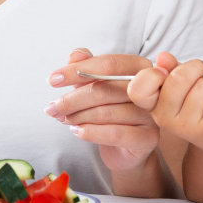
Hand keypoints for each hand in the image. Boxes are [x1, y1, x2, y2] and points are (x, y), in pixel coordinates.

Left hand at [48, 48, 160, 171]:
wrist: (125, 147)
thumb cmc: (111, 109)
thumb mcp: (96, 85)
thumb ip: (86, 68)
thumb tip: (75, 54)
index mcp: (140, 67)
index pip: (108, 64)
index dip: (78, 70)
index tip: (52, 80)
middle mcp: (149, 89)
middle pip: (104, 89)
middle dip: (72, 99)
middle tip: (52, 107)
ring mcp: (151, 114)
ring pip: (106, 112)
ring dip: (77, 117)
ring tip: (62, 119)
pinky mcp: (148, 138)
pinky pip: (115, 133)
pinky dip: (90, 133)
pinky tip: (76, 131)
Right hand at [127, 52, 202, 157]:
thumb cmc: (201, 107)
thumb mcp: (183, 86)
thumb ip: (172, 70)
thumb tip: (163, 57)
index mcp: (154, 106)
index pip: (139, 89)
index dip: (154, 74)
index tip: (170, 72)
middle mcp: (165, 119)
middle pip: (178, 77)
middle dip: (197, 68)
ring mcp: (187, 126)